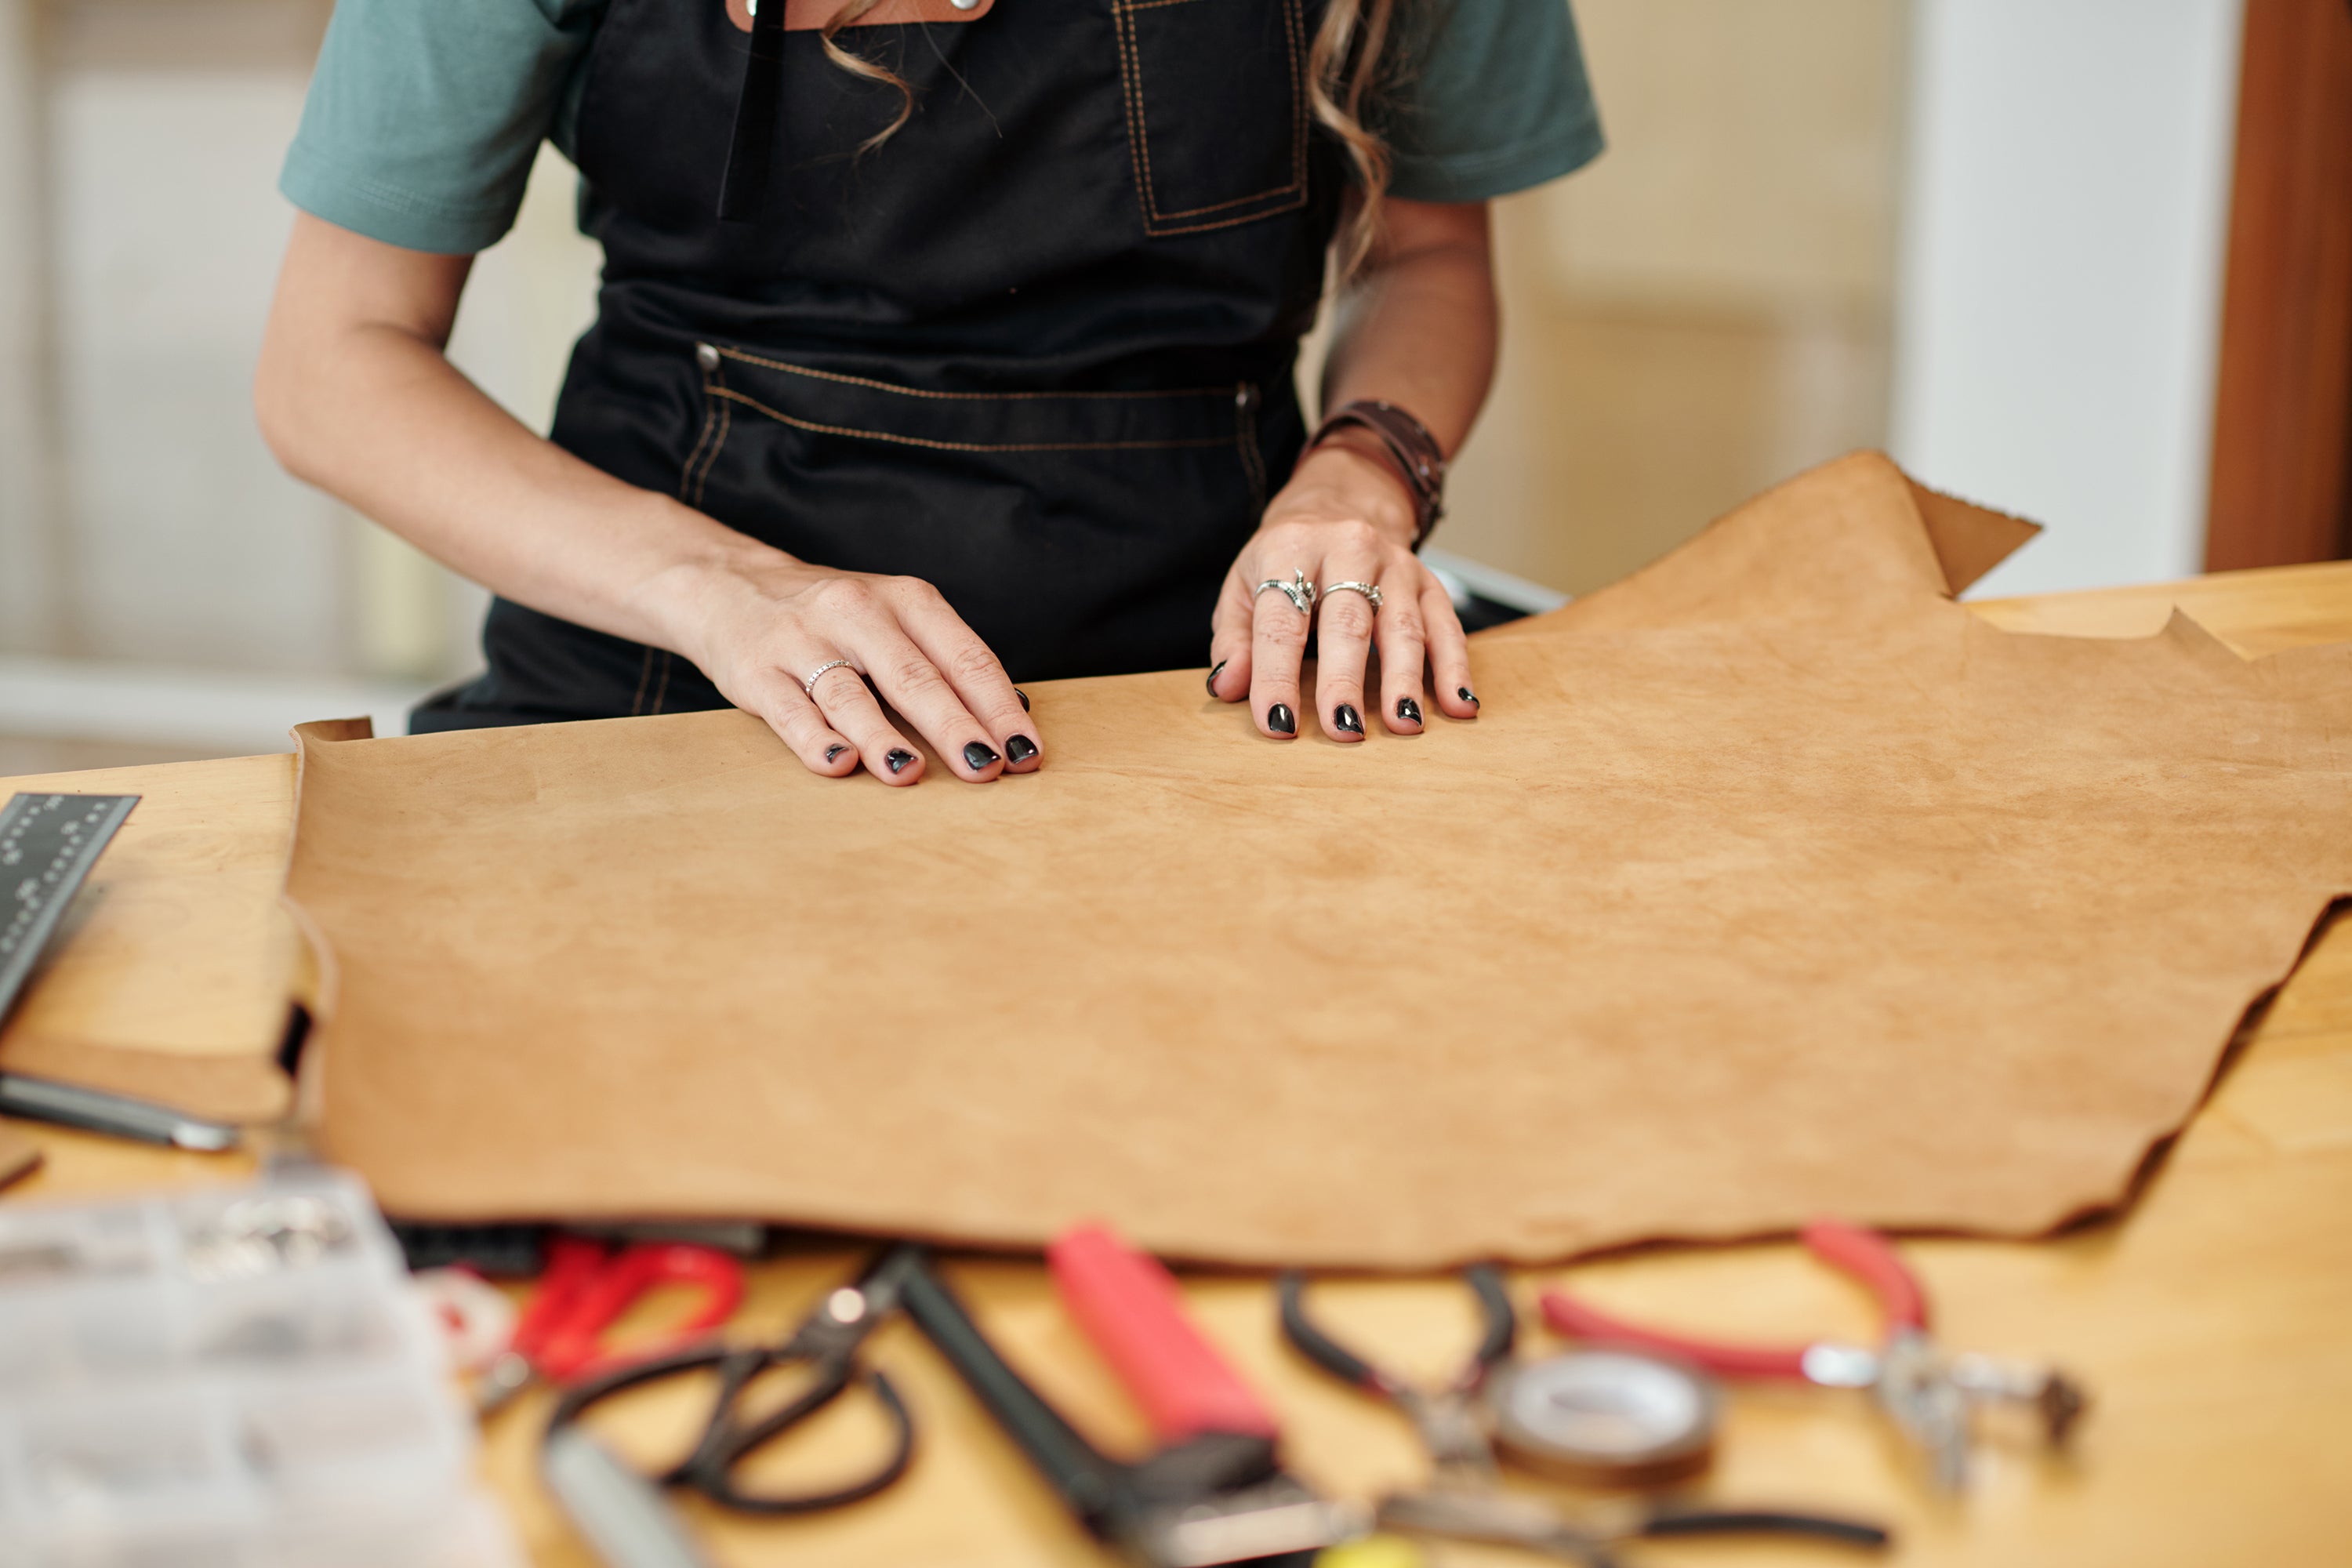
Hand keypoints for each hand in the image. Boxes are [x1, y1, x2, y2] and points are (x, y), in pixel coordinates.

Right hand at [657, 545, 1039, 784]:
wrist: (731, 586)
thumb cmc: (835, 619)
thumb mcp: (895, 619)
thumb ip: (946, 662)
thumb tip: (1014, 714)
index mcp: (907, 600)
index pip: (965, 657)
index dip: (998, 707)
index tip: (1026, 752)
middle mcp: (857, 613)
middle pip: (914, 676)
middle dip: (954, 725)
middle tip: (987, 768)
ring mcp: (804, 641)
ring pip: (849, 694)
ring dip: (882, 736)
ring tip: (910, 772)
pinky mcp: (757, 671)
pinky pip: (790, 709)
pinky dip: (814, 738)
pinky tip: (838, 764)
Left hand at [1205, 443, 1476, 739]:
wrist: (1338, 503)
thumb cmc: (1284, 561)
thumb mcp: (1243, 587)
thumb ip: (1235, 640)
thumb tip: (1227, 686)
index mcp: (1290, 549)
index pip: (1281, 621)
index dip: (1277, 675)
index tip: (1277, 724)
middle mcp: (1347, 548)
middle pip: (1347, 621)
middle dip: (1344, 680)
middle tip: (1343, 729)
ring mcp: (1395, 564)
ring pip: (1402, 624)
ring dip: (1405, 679)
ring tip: (1403, 725)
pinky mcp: (1429, 581)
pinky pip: (1447, 626)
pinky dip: (1456, 668)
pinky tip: (1459, 706)